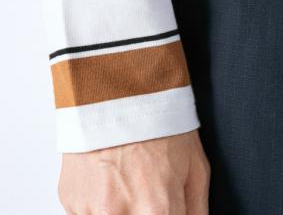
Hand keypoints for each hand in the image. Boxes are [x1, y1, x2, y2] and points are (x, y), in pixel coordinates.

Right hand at [58, 130, 209, 214]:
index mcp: (157, 208)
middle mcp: (120, 214)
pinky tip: (112, 181)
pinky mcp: (71, 202)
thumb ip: (198, 210)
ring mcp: (92, 210)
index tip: (168, 208)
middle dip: (147, 212)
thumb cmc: (160, 123)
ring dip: (122, 211)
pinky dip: (102, 205)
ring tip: (131, 183)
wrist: (119, 92)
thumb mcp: (196, 165)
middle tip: (149, 192)